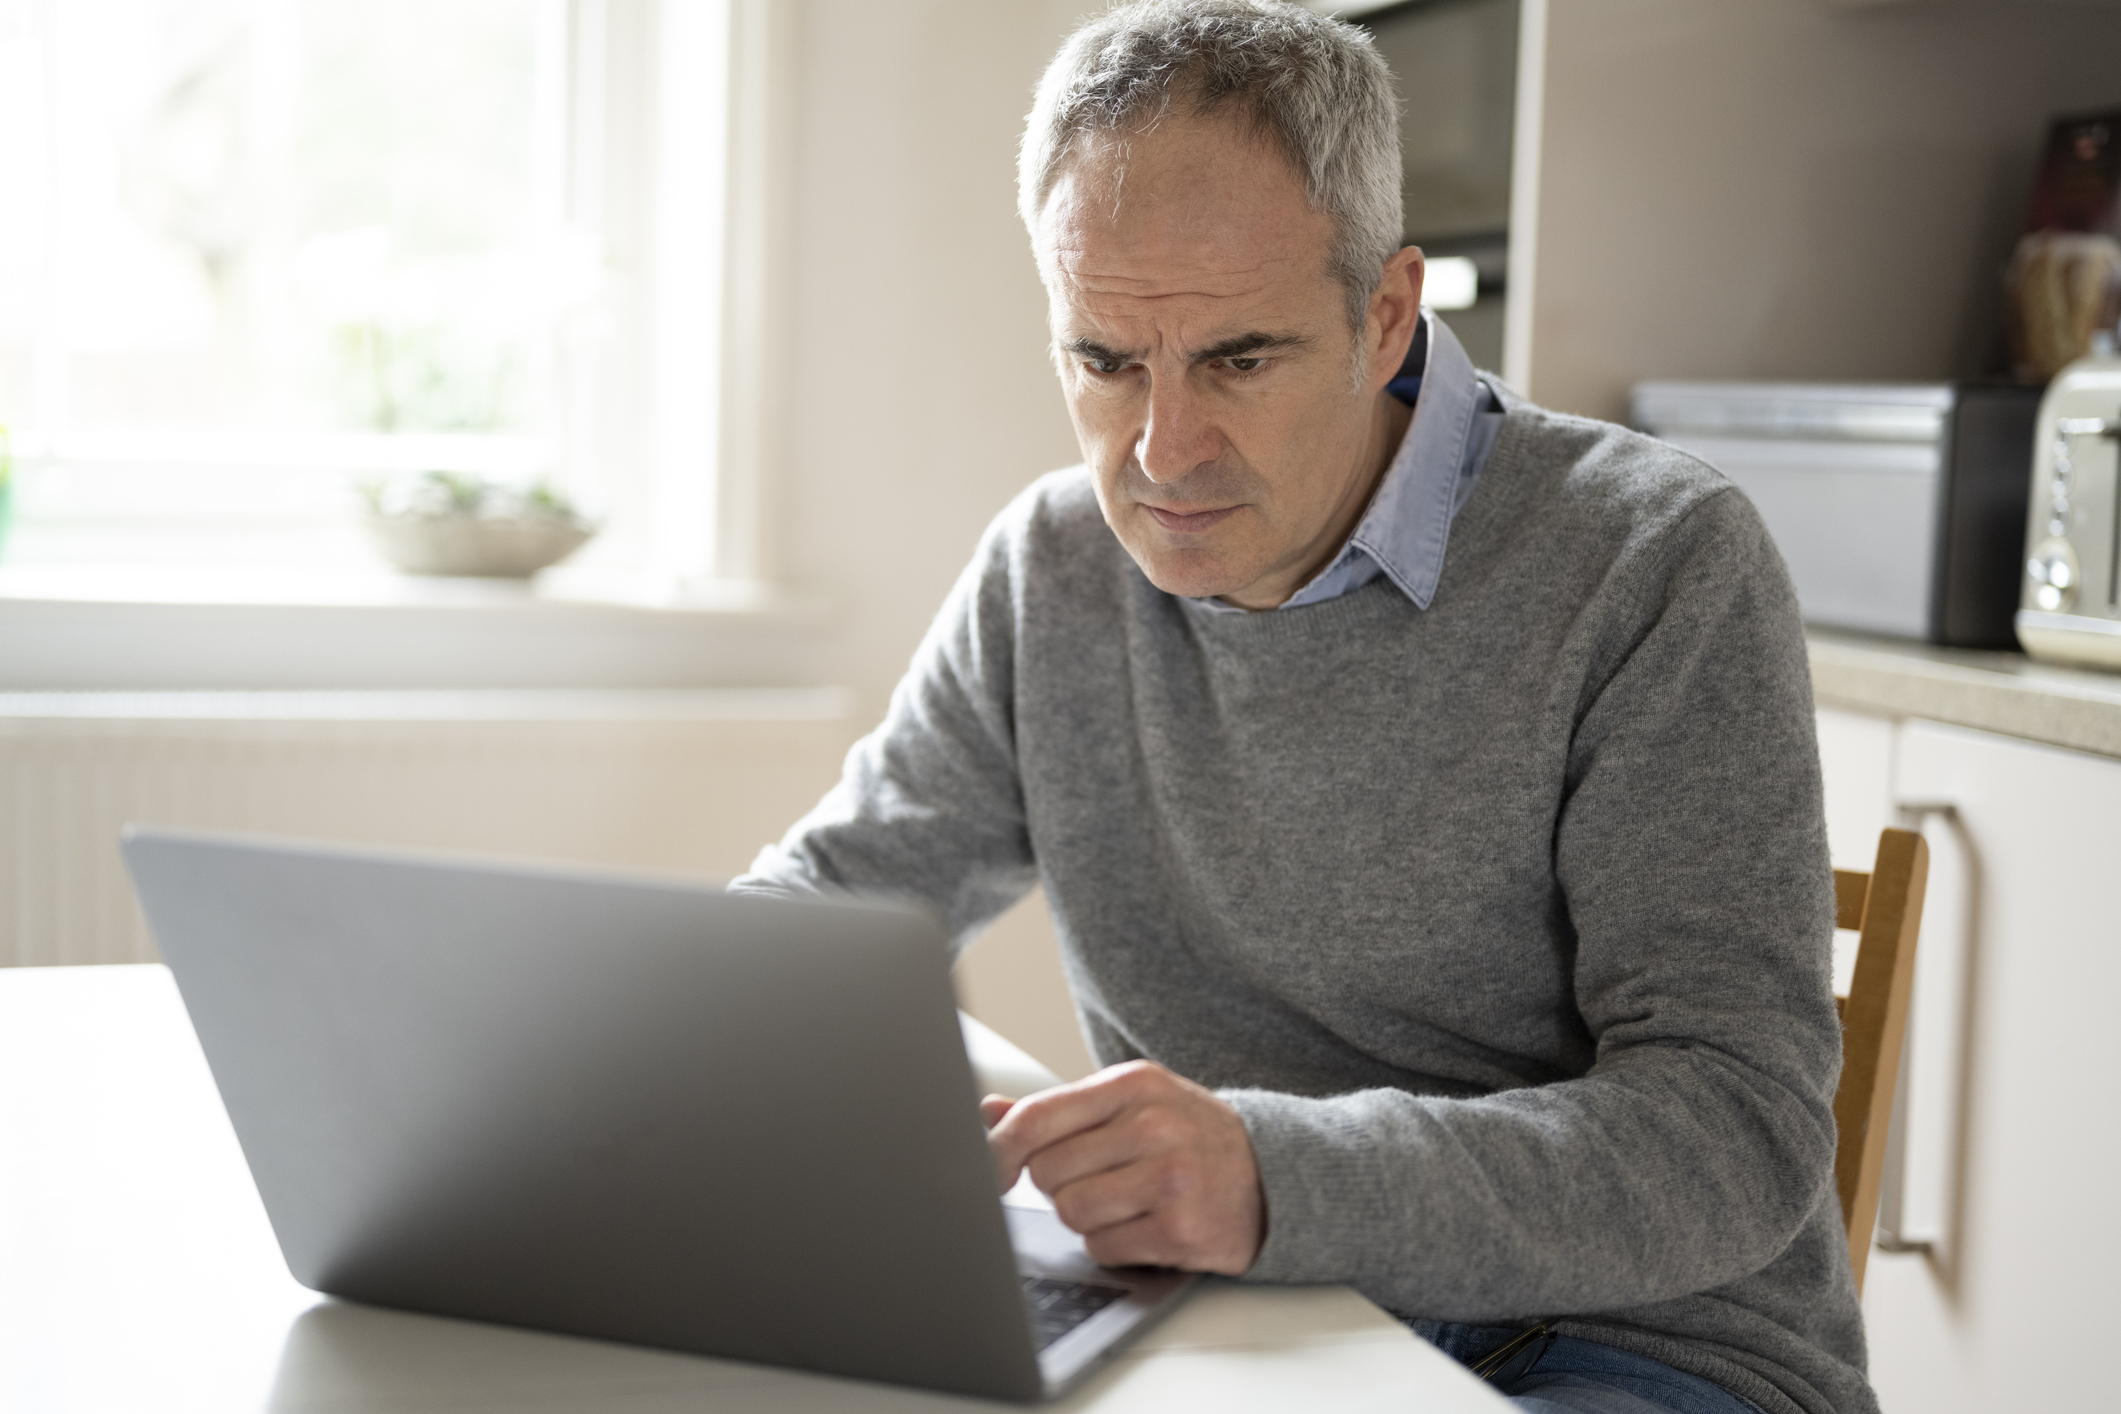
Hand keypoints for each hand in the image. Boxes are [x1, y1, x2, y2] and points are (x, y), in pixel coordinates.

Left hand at [981, 1060, 1265, 1273]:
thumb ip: (1060, 1109)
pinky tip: (1145, 1226)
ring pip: (1071, 1212)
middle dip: (1061, 1184)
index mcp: (1133, 1084)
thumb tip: (988, 1113)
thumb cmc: (1188, 1136)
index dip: (999, 1150)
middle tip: (1101, 1178)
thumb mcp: (1131, 1104)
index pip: (1037, 1117)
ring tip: (1125, 1202)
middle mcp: (1154, 1125)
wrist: (1272, 1174)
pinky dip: (1113, 1245)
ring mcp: (1171, 1178)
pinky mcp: (1181, 1229)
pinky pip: (1102, 1248)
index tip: (991, 1170)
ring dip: (1086, 1218)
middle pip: (1047, 1172)